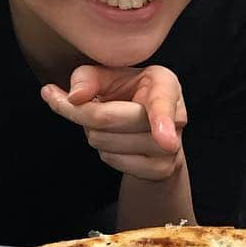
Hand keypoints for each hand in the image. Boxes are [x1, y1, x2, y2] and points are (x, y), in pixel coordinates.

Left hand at [41, 65, 186, 180]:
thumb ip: (87, 77)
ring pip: (105, 142)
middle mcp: (175, 116)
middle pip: (109, 120)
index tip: (166, 142)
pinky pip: (113, 160)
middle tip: (70, 101)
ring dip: (92, 132)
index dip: (162, 121)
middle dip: (81, 112)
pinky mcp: (162, 170)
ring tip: (105, 121)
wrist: (149, 127)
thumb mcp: (107, 76)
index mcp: (166, 85)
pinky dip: (104, 150)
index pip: (161, 104)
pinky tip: (114, 139)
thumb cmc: (127, 94)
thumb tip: (75, 97)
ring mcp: (171, 149)